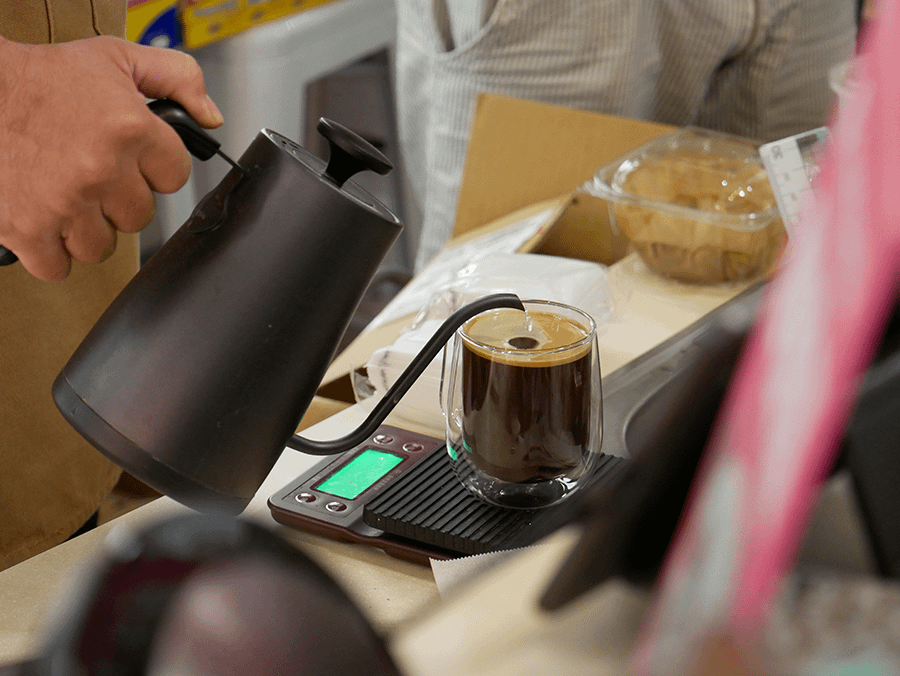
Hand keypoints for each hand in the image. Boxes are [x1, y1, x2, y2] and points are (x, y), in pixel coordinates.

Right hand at [0, 36, 223, 280]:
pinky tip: (43, 223)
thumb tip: (212, 118)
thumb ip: (177, 78)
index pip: (175, 177)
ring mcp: (65, 203)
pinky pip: (57, 267)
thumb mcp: (116, 57)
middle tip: (92, 176)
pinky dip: (49, 253)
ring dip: (85, 230)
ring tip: (65, 198)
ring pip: (101, 246)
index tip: (134, 161)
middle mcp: (101, 169)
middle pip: (139, 217)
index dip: (154, 169)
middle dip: (119, 200)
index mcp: (130, 129)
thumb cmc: (39, 78)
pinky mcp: (26, 228)